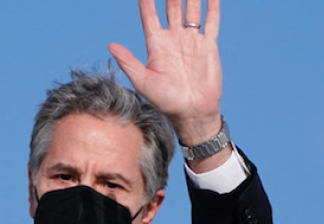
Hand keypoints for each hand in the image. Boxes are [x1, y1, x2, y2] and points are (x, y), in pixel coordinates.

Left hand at [109, 0, 222, 148]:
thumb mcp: (143, 82)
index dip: (147, 1)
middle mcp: (173, 39)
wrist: (192, 113)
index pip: (150, 16)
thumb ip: (128, 62)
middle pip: (171, 7)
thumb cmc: (165, 102)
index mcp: (156, 45)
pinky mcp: (208, 46)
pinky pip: (211, 22)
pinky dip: (212, 8)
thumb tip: (111, 45)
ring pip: (191, 10)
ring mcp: (191, 41)